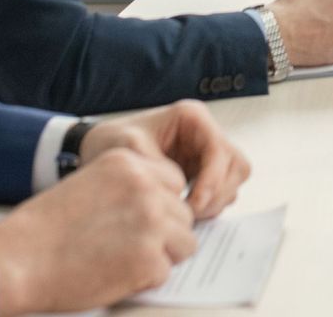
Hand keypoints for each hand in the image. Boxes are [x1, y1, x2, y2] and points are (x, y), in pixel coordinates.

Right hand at [0, 148, 194, 315]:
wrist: (18, 259)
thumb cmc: (45, 228)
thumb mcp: (90, 185)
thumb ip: (128, 189)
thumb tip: (162, 207)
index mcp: (129, 162)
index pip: (174, 182)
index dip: (161, 206)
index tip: (139, 222)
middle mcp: (146, 186)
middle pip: (183, 214)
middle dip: (164, 235)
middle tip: (129, 248)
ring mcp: (151, 222)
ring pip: (185, 243)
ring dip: (160, 257)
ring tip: (123, 261)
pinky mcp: (150, 258)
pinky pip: (165, 272)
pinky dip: (145, 280)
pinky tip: (114, 275)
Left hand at [80, 101, 250, 218]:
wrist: (96, 151)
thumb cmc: (110, 142)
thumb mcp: (126, 149)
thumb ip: (155, 168)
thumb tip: (182, 191)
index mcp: (192, 117)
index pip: (219, 150)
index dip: (212, 180)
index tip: (193, 204)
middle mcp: (204, 133)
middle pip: (235, 165)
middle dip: (218, 193)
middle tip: (192, 213)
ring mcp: (205, 153)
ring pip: (233, 180)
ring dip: (216, 201)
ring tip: (187, 214)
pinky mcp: (202, 172)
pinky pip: (221, 191)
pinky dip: (210, 205)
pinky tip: (185, 212)